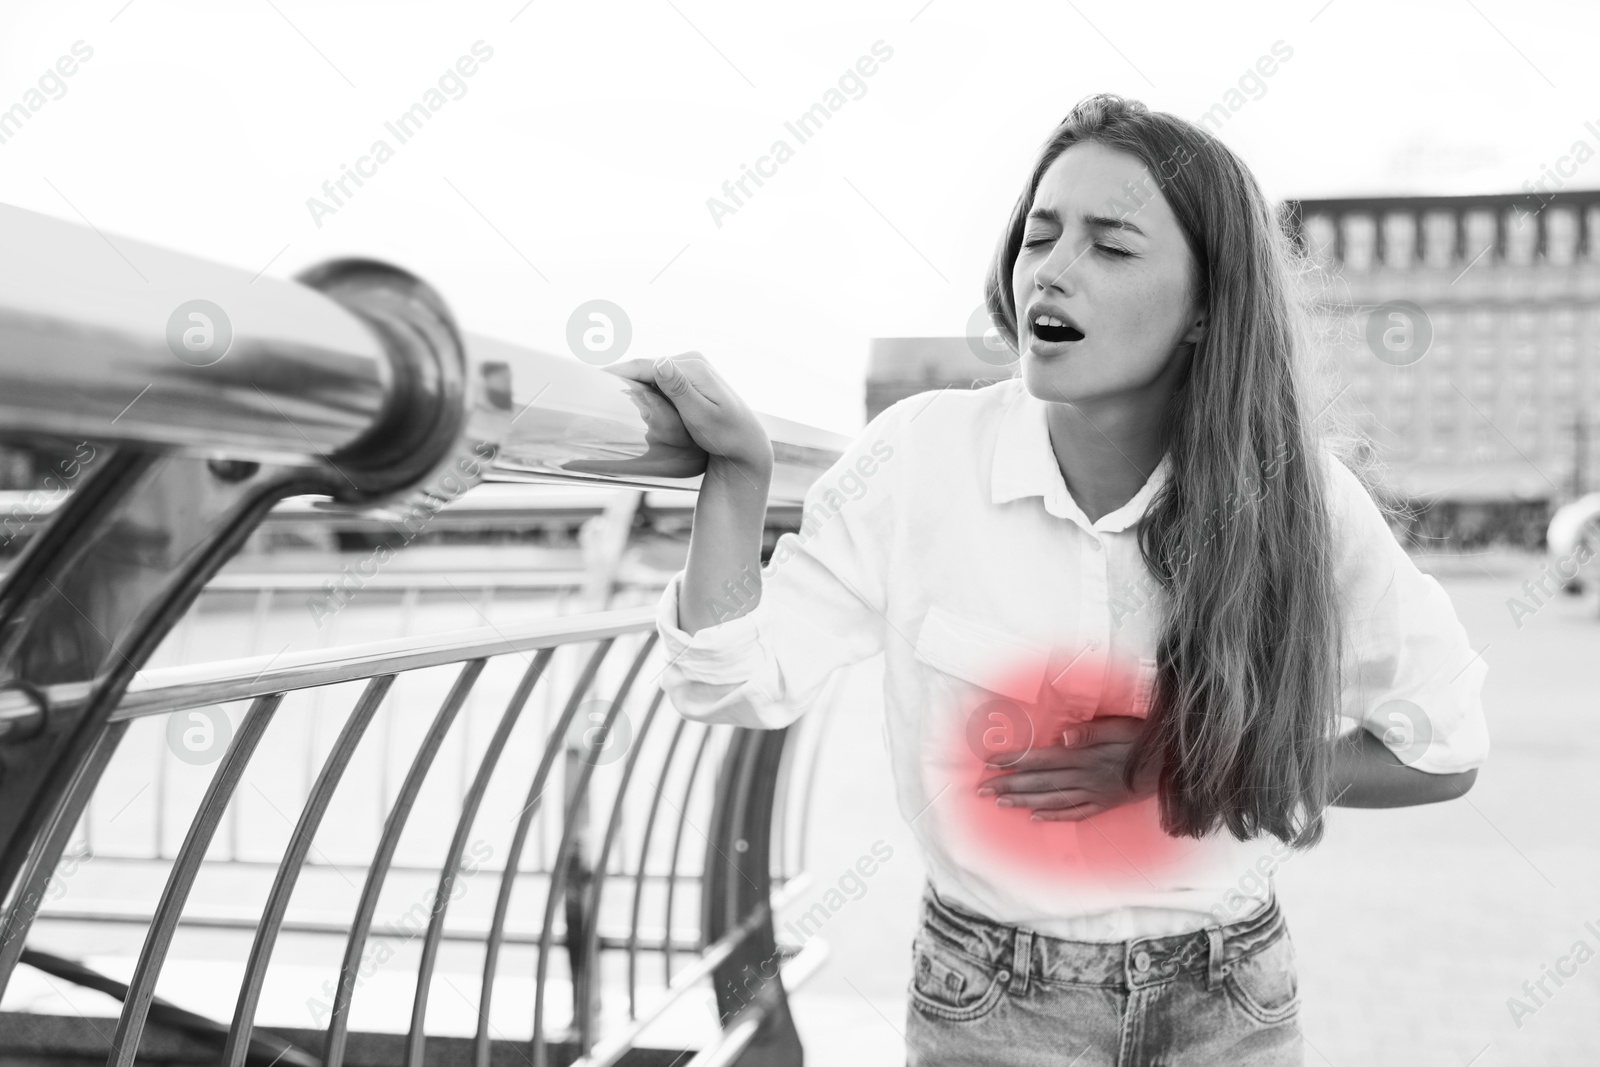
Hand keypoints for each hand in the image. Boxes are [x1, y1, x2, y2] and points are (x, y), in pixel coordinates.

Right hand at [602, 352, 773, 476]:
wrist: (746, 443)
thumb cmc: (726, 435)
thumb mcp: (702, 416)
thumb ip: (680, 389)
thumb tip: (661, 362)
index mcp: (692, 366)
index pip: (646, 365)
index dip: (617, 372)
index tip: (591, 378)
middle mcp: (691, 360)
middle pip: (646, 366)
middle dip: (621, 377)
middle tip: (591, 389)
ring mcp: (691, 367)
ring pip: (650, 373)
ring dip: (631, 383)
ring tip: (604, 394)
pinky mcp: (689, 377)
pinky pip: (659, 379)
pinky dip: (644, 388)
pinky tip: (629, 398)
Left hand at [975, 716, 1158, 821]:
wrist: (1175, 766)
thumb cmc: (1147, 740)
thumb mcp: (1122, 727)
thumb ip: (1091, 732)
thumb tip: (1063, 735)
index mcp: (1085, 757)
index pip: (1041, 759)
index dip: (1014, 761)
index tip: (990, 762)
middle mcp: (1085, 778)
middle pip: (1040, 782)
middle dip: (1009, 785)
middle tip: (982, 790)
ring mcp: (1094, 794)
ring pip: (1052, 800)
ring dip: (1023, 801)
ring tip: (1000, 803)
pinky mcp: (1105, 804)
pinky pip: (1074, 814)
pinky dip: (1053, 816)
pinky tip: (1035, 817)